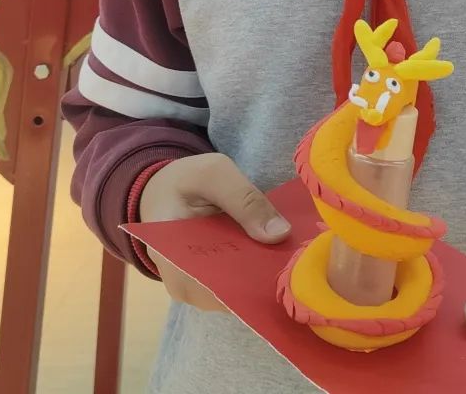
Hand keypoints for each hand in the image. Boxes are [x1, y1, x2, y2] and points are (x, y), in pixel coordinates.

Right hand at [139, 152, 290, 311]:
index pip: (218, 284)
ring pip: (241, 290)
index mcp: (173, 258)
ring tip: (298, 254)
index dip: (257, 277)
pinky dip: (261, 268)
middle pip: (235, 291)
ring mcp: (199, 291)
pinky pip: (241, 283)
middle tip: (302, 256)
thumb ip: (244, 199)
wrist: (163, 190)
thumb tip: (279, 235)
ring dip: (267, 273)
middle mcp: (184, 287)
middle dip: (268, 274)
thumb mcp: (213, 173)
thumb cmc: (184, 180)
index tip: (291, 263)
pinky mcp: (213, 285)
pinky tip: (284, 253)